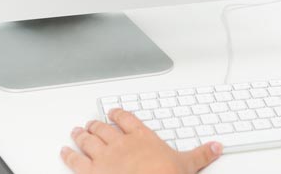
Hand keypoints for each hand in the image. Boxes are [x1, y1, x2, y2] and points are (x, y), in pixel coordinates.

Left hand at [61, 108, 222, 173]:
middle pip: (104, 128)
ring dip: (81, 135)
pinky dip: (69, 155)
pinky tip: (64, 151)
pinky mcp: (91, 171)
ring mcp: (104, 157)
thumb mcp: (187, 165)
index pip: (127, 119)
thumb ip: (201, 154)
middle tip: (91, 122)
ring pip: (88, 140)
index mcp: (141, 137)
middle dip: (96, 125)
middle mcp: (120, 143)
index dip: (119, 114)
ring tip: (77, 131)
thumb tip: (216, 147)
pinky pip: (76, 160)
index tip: (114, 112)